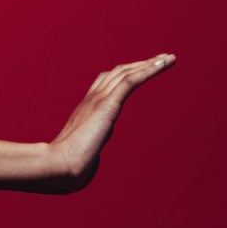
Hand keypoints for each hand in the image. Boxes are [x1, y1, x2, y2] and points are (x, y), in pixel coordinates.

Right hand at [48, 53, 175, 191]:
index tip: (138, 72)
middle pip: (118, 73)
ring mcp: (98, 101)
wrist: (57, 166)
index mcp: (85, 112)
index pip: (105, 85)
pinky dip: (149, 70)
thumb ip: (89, 154)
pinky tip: (163, 64)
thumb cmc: (66, 169)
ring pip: (127, 73)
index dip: (123, 75)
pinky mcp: (107, 105)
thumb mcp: (82, 158)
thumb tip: (92, 161)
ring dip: (150, 64)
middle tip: (160, 59)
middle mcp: (91, 101)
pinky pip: (131, 81)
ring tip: (168, 58)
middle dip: (140, 65)